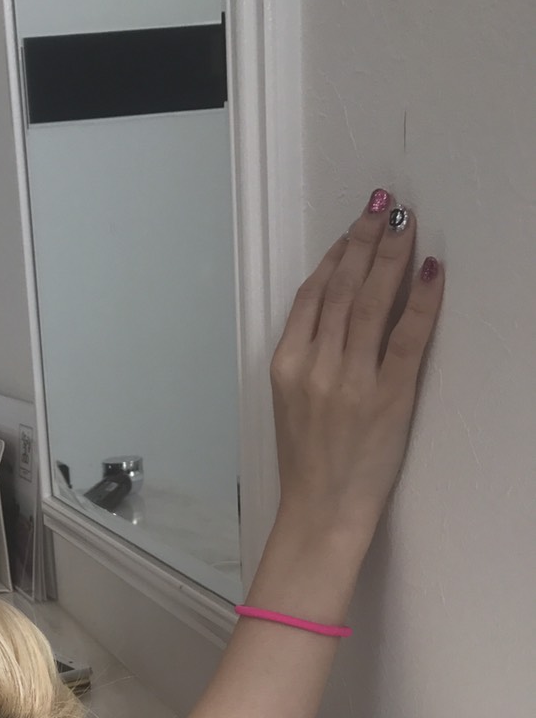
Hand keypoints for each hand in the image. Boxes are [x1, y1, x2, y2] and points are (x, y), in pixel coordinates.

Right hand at [268, 189, 443, 533]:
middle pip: (343, 289)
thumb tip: (332, 310)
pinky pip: (408, 337)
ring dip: (391, 256)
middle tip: (384, 206)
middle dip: (365, 241)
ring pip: (373, 302)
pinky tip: (432, 270)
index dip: (335, 255)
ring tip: (404, 223)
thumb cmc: (307, 463)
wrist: (321, 511)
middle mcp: (316, 366)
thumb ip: (305, 355)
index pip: (313, 295)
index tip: (353, 228)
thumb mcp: (289, 403)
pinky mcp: (388, 397)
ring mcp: (352, 380)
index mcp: (286, 365)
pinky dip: (422, 301)